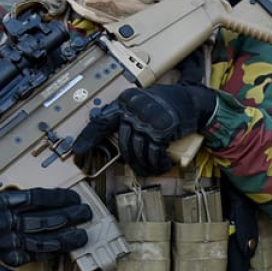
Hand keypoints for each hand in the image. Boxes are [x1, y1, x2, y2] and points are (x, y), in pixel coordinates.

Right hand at [0, 187, 91, 265]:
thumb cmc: (1, 210)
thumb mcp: (12, 195)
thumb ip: (34, 196)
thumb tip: (66, 199)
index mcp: (3, 202)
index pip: (37, 198)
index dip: (60, 198)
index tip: (75, 198)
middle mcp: (4, 223)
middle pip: (44, 220)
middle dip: (70, 216)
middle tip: (85, 213)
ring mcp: (7, 242)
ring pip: (44, 241)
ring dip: (67, 238)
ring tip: (82, 234)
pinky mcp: (12, 257)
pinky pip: (38, 255)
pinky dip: (55, 251)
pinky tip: (67, 246)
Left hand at [73, 83, 217, 174]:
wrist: (194, 102)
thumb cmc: (168, 105)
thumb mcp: (144, 104)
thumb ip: (129, 117)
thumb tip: (116, 139)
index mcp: (125, 101)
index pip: (101, 121)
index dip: (88, 137)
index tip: (78, 151)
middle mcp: (134, 109)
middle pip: (123, 143)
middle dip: (131, 160)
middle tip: (138, 167)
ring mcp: (147, 119)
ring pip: (137, 152)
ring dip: (145, 166)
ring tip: (152, 169)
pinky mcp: (161, 129)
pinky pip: (154, 154)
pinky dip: (158, 164)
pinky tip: (162, 166)